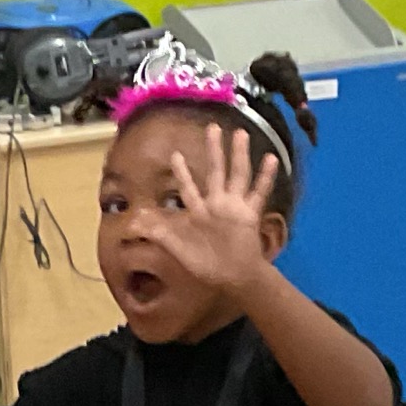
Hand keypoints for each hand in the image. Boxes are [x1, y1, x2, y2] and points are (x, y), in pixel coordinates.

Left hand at [150, 120, 283, 304]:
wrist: (233, 278)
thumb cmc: (206, 265)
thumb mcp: (178, 249)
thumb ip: (159, 232)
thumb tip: (135, 221)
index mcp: (199, 210)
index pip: (188, 186)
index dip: (182, 171)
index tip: (176, 153)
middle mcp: (217, 204)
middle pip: (215, 171)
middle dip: (214, 150)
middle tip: (213, 127)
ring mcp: (235, 207)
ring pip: (237, 174)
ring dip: (238, 155)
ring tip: (240, 134)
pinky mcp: (250, 214)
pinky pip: (259, 192)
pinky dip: (265, 176)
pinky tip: (270, 159)